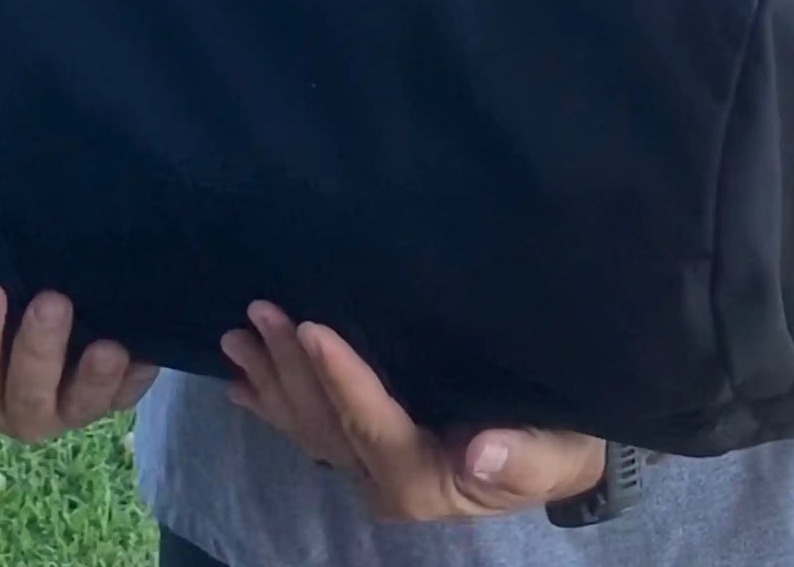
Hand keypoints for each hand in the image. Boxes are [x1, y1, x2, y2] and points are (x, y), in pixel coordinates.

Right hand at [0, 284, 157, 442]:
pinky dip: (137, 376)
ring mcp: (71, 402)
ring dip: (93, 379)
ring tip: (108, 345)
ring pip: (80, 406)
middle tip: (52, 302)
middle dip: (38, 353)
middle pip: (27, 396)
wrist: (42, 292)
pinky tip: (147, 349)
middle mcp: (21, 406)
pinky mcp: (116, 391)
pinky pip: (129, 394)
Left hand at [222, 303, 604, 521]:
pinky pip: (312, 429)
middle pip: (325, 422)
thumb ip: (518, 456)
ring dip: (271, 380)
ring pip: (309, 426)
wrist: (556, 457)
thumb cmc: (556, 444)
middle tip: (260, 312)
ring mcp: (369, 467)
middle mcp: (383, 479)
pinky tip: (243, 382)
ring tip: (237, 337)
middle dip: (290, 367)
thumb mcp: (551, 453)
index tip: (311, 329)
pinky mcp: (367, 450)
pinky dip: (275, 403)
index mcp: (421, 480)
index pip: (370, 423)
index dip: (340, 377)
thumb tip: (481, 452)